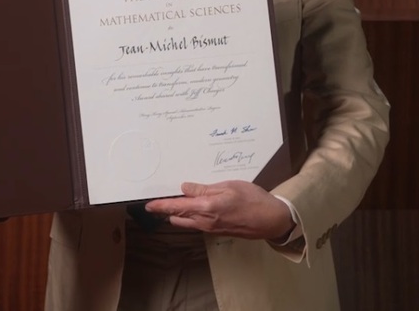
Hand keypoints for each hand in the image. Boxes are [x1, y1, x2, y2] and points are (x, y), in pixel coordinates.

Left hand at [143, 181, 294, 240]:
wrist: (271, 220)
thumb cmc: (252, 199)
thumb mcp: (228, 187)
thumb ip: (204, 189)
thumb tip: (185, 188)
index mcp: (207, 208)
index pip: (177, 207)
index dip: (161, 206)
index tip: (148, 206)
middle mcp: (205, 221)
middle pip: (178, 217)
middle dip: (166, 211)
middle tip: (154, 204)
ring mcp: (211, 228)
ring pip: (186, 222)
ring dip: (176, 216)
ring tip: (168, 207)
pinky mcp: (217, 230)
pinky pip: (196, 224)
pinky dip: (188, 218)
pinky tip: (189, 210)